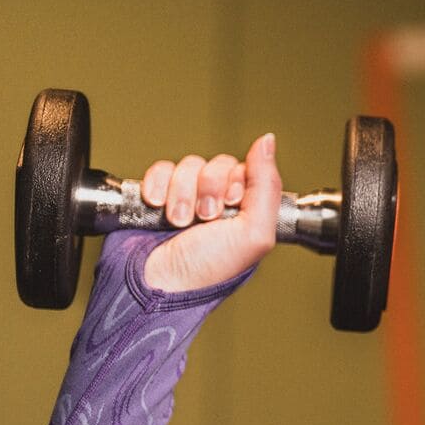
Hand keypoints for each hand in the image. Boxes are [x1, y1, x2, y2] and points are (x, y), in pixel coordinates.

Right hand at [141, 133, 279, 291]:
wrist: (157, 284)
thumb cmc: (207, 270)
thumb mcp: (254, 233)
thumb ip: (267, 185)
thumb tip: (267, 140)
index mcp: (245, 211)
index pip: (246, 169)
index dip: (236, 181)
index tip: (232, 205)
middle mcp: (218, 202)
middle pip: (217, 164)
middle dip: (209, 190)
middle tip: (205, 218)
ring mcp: (187, 198)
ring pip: (189, 165)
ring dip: (182, 194)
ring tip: (179, 222)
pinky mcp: (158, 195)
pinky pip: (161, 169)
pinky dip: (158, 184)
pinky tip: (157, 206)